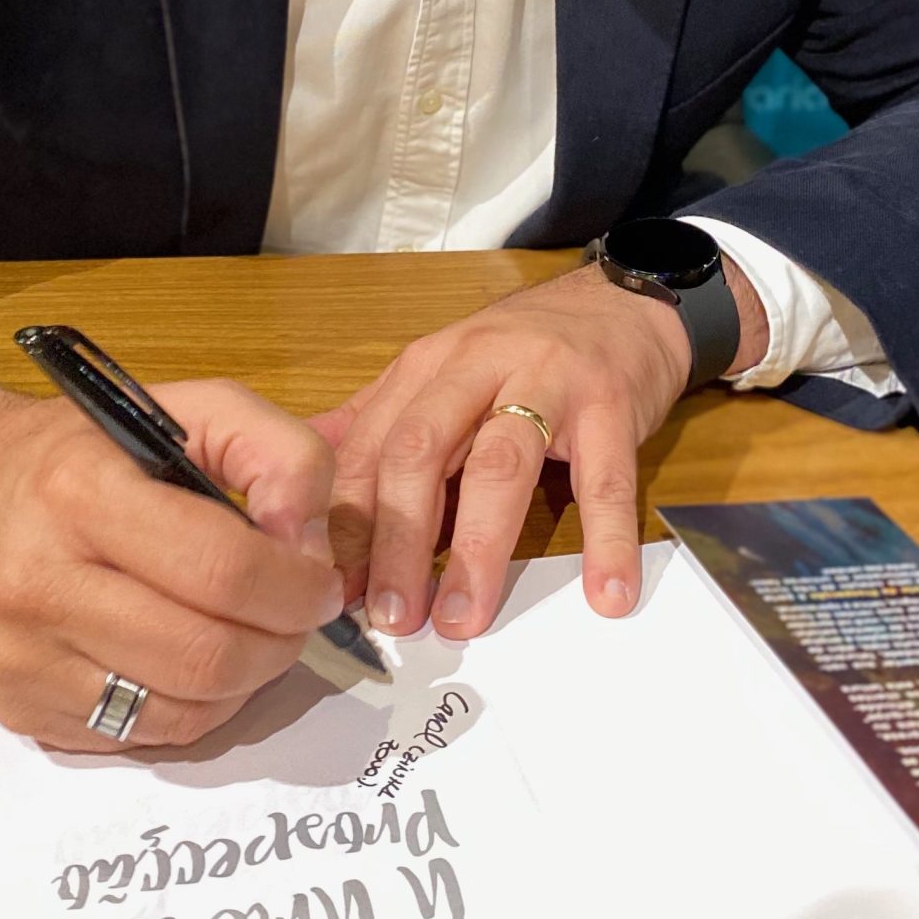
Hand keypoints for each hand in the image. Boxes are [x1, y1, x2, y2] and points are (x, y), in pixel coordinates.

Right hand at [0, 377, 342, 751]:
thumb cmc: (81, 452)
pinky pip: (146, 737)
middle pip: (208, 654)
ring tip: (248, 632)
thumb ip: (275, 451)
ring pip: (185, 711)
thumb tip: (308, 541)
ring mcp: (22, 659)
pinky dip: (195, 707)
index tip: (317, 580)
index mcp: (79, 494)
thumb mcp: (187, 409)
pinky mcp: (20, 710)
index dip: (295, 585)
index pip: (221, 569)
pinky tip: (192, 658)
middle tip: (295, 615)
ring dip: (246, 681)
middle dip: (281, 642)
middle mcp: (38, 583)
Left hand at [315, 259, 763, 643]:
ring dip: (477, 550)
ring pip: (500, 466)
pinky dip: (605, 540)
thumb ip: (375, 426)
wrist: (625, 300)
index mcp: (426, 367)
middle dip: (397, 541)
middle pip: (420, 452)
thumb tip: (293, 486)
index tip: (330, 592)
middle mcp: (477, 365)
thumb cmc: (526, 351)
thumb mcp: (441, 375)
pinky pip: (606, 479)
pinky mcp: (611, 404)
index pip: (369, 448)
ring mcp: (547, 381)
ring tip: (464, 618)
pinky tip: (604, 593)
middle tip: (391, 618)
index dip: (345, 524)